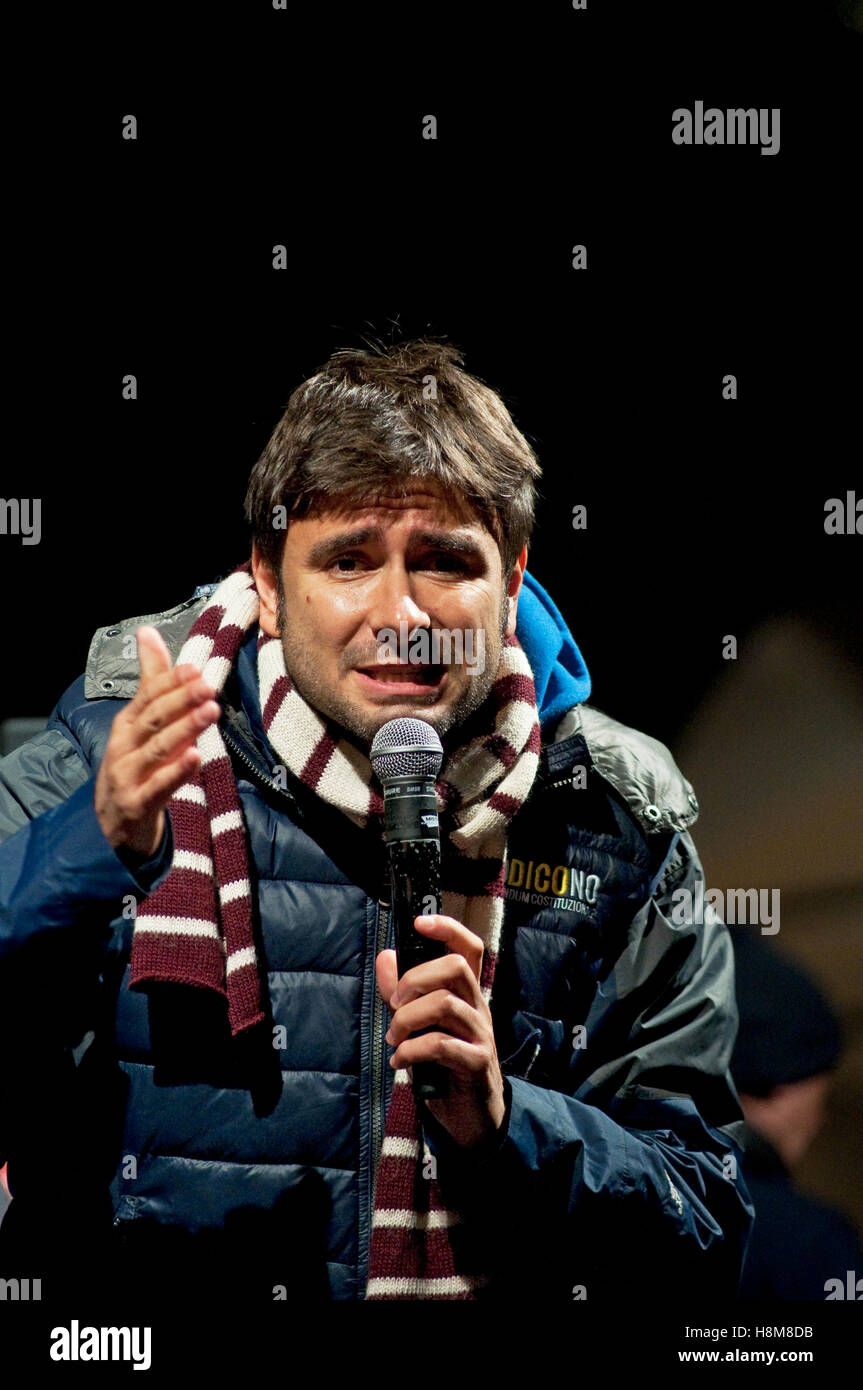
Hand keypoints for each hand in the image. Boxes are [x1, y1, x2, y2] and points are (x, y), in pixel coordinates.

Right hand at [94, 625, 220, 856]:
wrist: (112, 823)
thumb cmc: (133, 764)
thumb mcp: (140, 723)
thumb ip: (151, 679)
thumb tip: (147, 631)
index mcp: (127, 723)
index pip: (148, 697)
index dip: (170, 682)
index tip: (195, 669)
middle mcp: (124, 746)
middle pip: (153, 719)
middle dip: (180, 701)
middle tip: (207, 686)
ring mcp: (128, 775)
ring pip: (157, 749)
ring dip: (185, 729)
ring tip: (210, 713)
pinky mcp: (137, 804)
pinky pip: (159, 786)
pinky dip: (177, 772)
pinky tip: (195, 758)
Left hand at [376, 914, 505, 1150]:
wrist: (470, 1118)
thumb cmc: (444, 1066)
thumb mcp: (419, 1026)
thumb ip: (401, 993)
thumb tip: (386, 957)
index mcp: (466, 994)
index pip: (469, 948)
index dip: (447, 928)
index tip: (419, 923)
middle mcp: (478, 1008)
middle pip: (456, 968)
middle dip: (416, 977)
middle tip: (395, 1002)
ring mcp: (480, 1035)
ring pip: (445, 1004)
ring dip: (407, 1018)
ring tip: (393, 1038)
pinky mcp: (476, 1063)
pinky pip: (441, 1045)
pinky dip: (412, 1050)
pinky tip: (399, 1061)